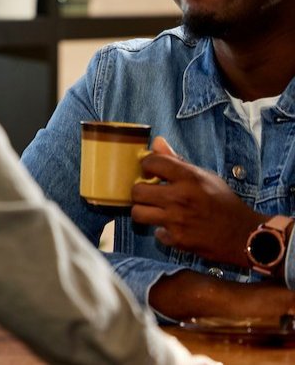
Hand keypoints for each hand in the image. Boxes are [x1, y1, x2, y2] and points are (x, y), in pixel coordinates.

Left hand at [131, 137, 266, 266]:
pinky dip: (162, 231)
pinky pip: (155, 232)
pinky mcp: (178, 240)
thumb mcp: (205, 176)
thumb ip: (177, 160)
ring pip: (138, 213)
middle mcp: (180, 197)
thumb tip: (156, 142)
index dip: (147, 166)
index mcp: (189, 177)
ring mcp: (177, 220)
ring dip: (144, 211)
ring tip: (154, 210)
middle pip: (137, 191)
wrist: (244, 234)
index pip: (151, 162)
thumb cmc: (224, 202)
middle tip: (149, 194)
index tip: (150, 172)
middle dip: (141, 191)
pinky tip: (172, 227)